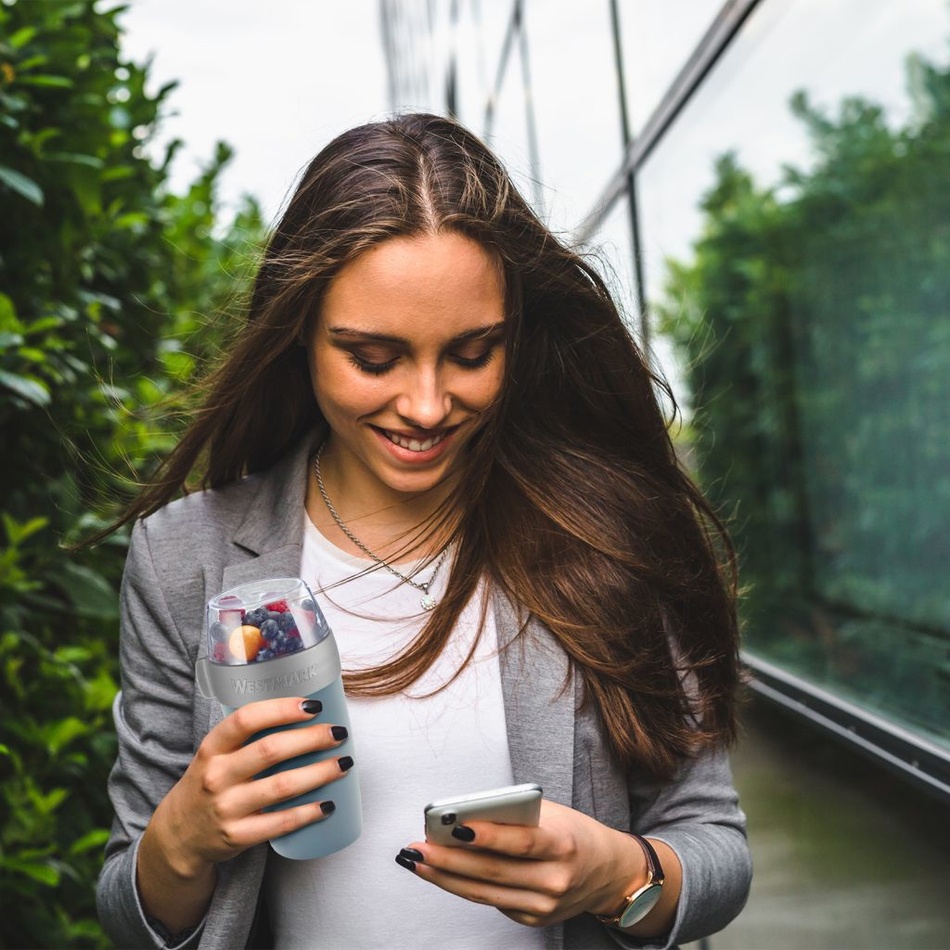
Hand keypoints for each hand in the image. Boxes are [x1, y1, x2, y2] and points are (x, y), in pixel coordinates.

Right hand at [137, 696, 351, 931]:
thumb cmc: (211, 782)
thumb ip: (249, 735)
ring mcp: (226, 808)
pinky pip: (280, 822)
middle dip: (311, 739)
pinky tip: (328, 804)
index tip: (312, 705)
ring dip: (319, 773)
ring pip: (281, 786)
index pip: (246, 719)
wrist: (179, 835)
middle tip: (338, 733)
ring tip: (343, 763)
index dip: (282, 709)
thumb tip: (305, 712)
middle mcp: (216, 775)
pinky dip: (308, 812)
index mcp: (213, 747)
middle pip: (271, 750)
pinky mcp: (237, 836)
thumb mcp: (217, 754)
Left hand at [395, 799, 648, 927]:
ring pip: (485, 892)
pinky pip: (491, 901)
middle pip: (493, 871)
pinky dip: (463, 887)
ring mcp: (544, 905)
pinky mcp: (533, 919)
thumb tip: (464, 815)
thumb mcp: (552, 814)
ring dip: (445, 876)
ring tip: (419, 860)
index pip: (520, 841)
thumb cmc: (573, 833)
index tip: (455, 825)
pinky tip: (441, 873)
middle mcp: (555, 880)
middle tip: (418, 845)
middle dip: (449, 858)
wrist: (608, 872)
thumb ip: (514, 815)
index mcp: (564, 845)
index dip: (487, 834)